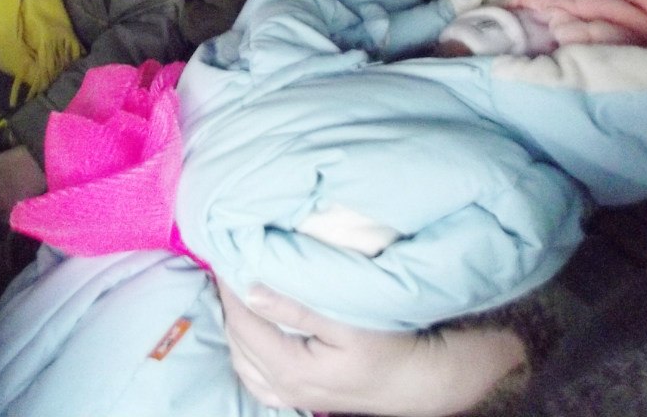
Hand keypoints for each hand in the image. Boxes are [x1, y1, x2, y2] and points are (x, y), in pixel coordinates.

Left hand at [219, 284, 525, 416]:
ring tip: (238, 283)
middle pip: (236, 338)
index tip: (224, 250)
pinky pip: (253, 372)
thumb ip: (297, 305)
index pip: (242, 321)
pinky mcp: (297, 395)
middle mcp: (283, 387)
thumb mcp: (348, 320)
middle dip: (229, 299)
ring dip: (236, 321)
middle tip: (230, 258)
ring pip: (240, 356)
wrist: (421, 379)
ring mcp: (289, 395)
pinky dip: (246, 345)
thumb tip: (250, 287)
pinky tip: (251, 323)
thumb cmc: (391, 344)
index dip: (229, 284)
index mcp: (291, 369)